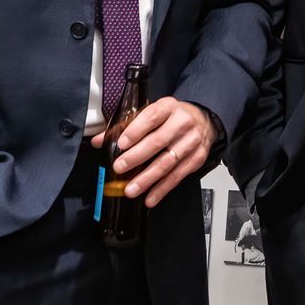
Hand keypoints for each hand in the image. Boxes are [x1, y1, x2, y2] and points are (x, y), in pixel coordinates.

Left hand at [92, 96, 216, 206]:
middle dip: (137, 156)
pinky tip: (150, 197)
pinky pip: (178, 176)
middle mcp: (182, 123)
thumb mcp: (152, 113)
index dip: (136, 130)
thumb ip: (125, 126)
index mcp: (168, 107)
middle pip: (158, 141)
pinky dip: (162, 189)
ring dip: (147, 178)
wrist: (204, 120)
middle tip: (120, 167)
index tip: (121, 143)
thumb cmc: (172, 117)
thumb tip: (99, 141)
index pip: (152, 116)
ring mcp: (191, 142)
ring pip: (167, 162)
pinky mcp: (196, 159)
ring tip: (131, 189)